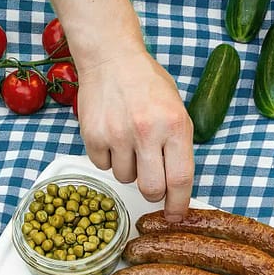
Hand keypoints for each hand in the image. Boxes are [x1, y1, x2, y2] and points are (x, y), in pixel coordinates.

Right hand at [76, 49, 194, 218]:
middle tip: (151, 179)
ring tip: (129, 142)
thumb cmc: (147, 85)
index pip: (180, 179)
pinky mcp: (93, 135)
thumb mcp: (176, 110)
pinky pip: (103, 166)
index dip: (179, 204)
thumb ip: (178, 146)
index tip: (176, 215)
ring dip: (129, 168)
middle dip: (153, 192)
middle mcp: (147, 131)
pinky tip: (112, 135)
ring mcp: (117, 134)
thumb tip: (177, 186)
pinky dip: (108, 157)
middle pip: (151, 189)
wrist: (111, 58)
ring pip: (125, 178)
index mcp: (175, 125)